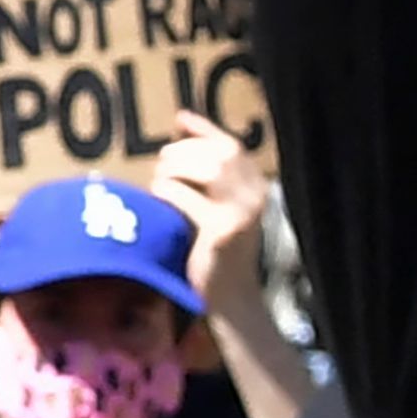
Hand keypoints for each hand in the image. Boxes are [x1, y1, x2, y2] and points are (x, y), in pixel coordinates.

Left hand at [148, 111, 270, 311]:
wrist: (232, 297)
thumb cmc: (217, 249)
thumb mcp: (221, 208)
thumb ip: (208, 176)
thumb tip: (180, 130)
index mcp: (257, 187)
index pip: (232, 146)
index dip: (204, 129)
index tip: (180, 120)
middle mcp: (257, 197)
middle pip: (221, 155)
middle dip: (186, 151)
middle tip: (163, 161)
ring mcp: (242, 215)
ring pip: (210, 171)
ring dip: (177, 169)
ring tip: (161, 178)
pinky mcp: (222, 233)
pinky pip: (189, 199)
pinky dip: (169, 192)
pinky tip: (159, 197)